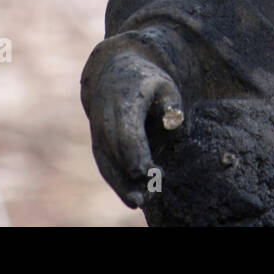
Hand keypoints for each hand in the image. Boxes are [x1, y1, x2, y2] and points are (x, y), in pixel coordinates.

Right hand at [83, 48, 184, 207]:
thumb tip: (175, 123)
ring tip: (140, 202)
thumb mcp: (164, 84)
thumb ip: (171, 103)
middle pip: (115, 153)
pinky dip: (116, 182)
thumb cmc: (146, 81)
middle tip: (150, 194)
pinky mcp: (97, 143)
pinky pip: (104, 165)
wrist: (115, 72)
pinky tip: (131, 198)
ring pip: (106, 163)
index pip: (126, 133)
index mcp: (122, 102)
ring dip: (121, 185)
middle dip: (130, 176)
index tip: (149, 172)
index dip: (136, 154)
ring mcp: (97, 131)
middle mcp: (105, 119)